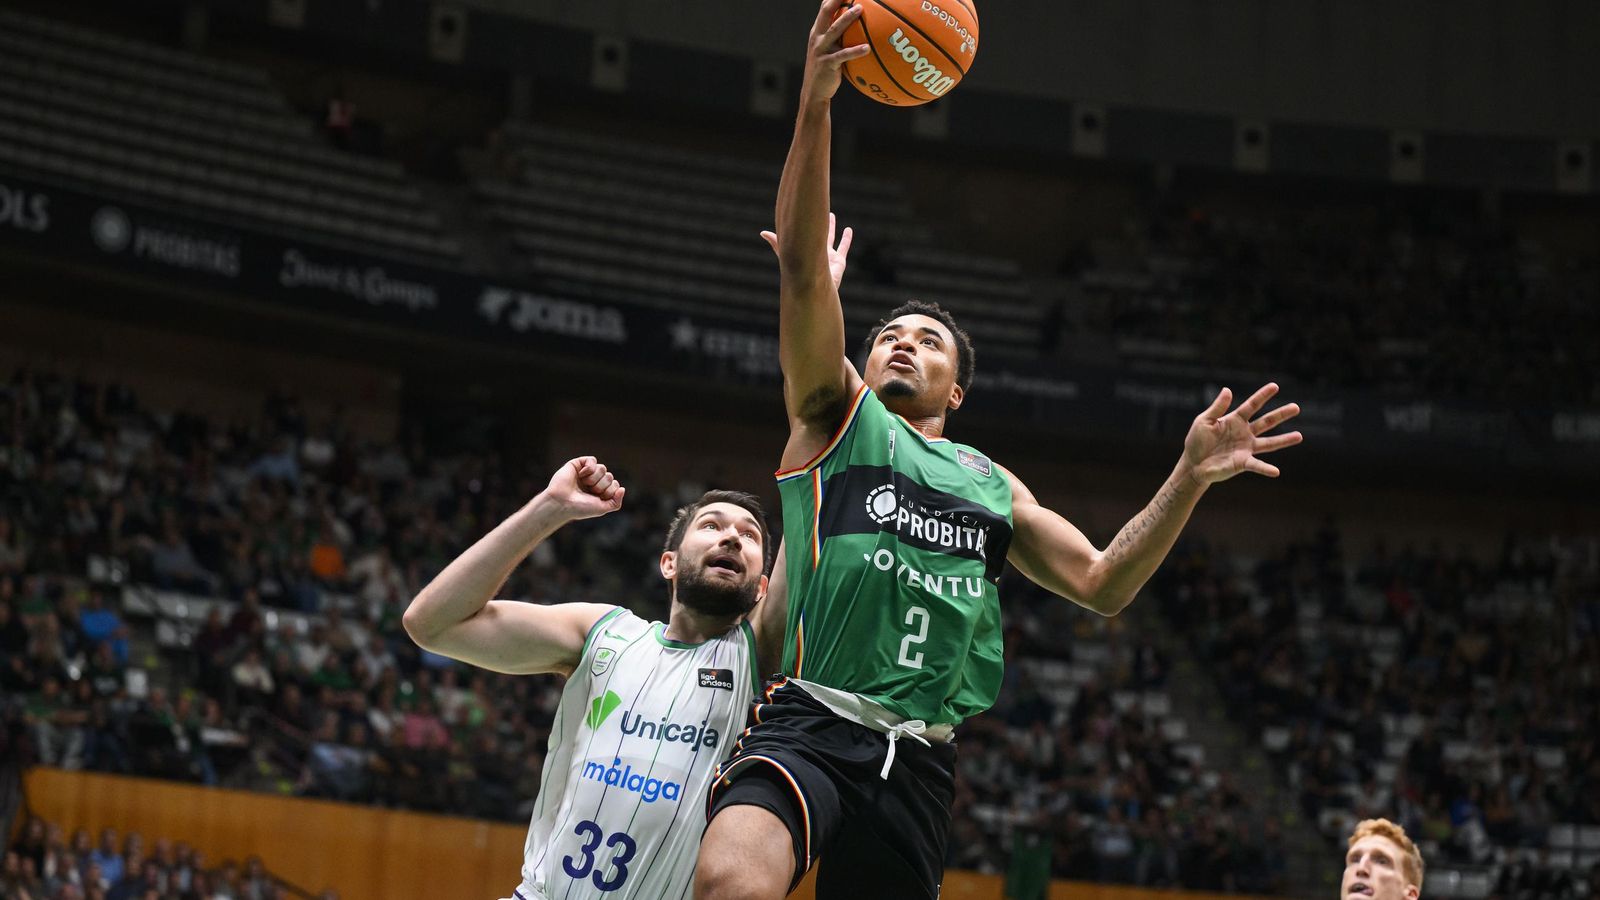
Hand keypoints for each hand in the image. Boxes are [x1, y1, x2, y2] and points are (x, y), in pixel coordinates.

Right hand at [542, 456, 624, 519]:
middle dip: (602, 485)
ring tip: (584, 484)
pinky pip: (592, 460)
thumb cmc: (580, 508)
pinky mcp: (578, 464)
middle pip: (609, 476)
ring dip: (595, 478)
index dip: (609, 491)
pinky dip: (589, 468)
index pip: (615, 485)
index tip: (598, 497)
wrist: (562, 503)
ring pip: (602, 468)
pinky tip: (581, 474)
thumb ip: (616, 502)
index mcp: (599, 492)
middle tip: (590, 491)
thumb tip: (622, 489)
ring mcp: (586, 473)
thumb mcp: (602, 509)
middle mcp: (593, 482)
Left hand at [761, 212, 853, 289]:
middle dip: (818, 223)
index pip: (803, 234)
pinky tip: (849, 230)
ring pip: (830, 238)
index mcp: (805, 249)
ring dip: (831, 228)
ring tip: (832, 216)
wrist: (814, 286)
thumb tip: (762, 232)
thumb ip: (776, 243)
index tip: (803, 213)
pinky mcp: (839, 261)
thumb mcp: (786, 254)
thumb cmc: (799, 271)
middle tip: (820, 211)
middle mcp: (816, 251)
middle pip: (817, 233)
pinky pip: (844, 247)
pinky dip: (846, 238)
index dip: (803, 225)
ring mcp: (828, 256)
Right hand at [800, 0, 870, 104]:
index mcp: (818, 32)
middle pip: (826, 12)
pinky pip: (843, 55)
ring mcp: (821, 49)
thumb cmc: (826, 70)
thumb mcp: (829, 50)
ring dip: (847, 18)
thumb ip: (838, 37)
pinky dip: (855, 51)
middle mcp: (817, 37)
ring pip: (835, 29)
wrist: (814, 92)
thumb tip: (857, 26)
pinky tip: (867, 48)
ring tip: (860, 9)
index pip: (824, 8)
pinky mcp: (827, 63)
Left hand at [1180, 384, 1303, 484]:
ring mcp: (1246, 448)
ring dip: (1284, 440)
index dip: (1262, 396)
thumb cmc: (1197, 441)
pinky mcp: (1243, 463)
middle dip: (1281, 414)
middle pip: (1266, 422)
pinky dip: (1266, 469)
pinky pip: (1257, 465)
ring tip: (1299, 436)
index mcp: (1235, 420)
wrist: (1193, 464)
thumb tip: (1227, 389)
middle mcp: (1244, 433)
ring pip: (1269, 443)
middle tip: (1296, 407)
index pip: (1252, 406)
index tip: (1275, 386)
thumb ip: (1217, 407)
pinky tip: (1276, 472)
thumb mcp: (1204, 421)